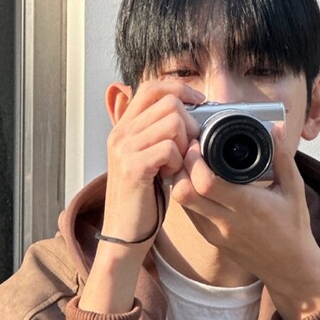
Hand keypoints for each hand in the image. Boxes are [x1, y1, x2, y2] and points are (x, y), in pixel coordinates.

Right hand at [78, 81, 202, 315]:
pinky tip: (171, 176)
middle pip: (169, 103)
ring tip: (176, 165)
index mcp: (124, 127)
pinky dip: (178, 162)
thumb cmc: (142, 197)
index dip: (179, 89)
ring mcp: (124, 148)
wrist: (124, 232)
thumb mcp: (147, 158)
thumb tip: (188, 112)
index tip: (198, 103)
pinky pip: (169, 148)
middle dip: (188, 125)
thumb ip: (158, 134)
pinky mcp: (133, 167)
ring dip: (185, 145)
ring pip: (173, 123)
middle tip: (186, 151)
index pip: (152, 87)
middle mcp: (121, 133)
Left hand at [170, 123, 319, 319]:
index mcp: (247, 207)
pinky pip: (189, 213)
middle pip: (184, 193)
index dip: (194, 161)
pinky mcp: (211, 238)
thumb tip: (277, 128)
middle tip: (189, 150)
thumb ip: (282, 157)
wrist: (289, 267)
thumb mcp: (294, 189)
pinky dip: (187, 195)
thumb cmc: (293, 227)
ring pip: (182, 204)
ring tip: (191, 163)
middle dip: (181, 167)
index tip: (197, 143)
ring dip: (181, 181)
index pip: (205, 184)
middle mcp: (226, 222)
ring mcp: (215, 233)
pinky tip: (196, 181)